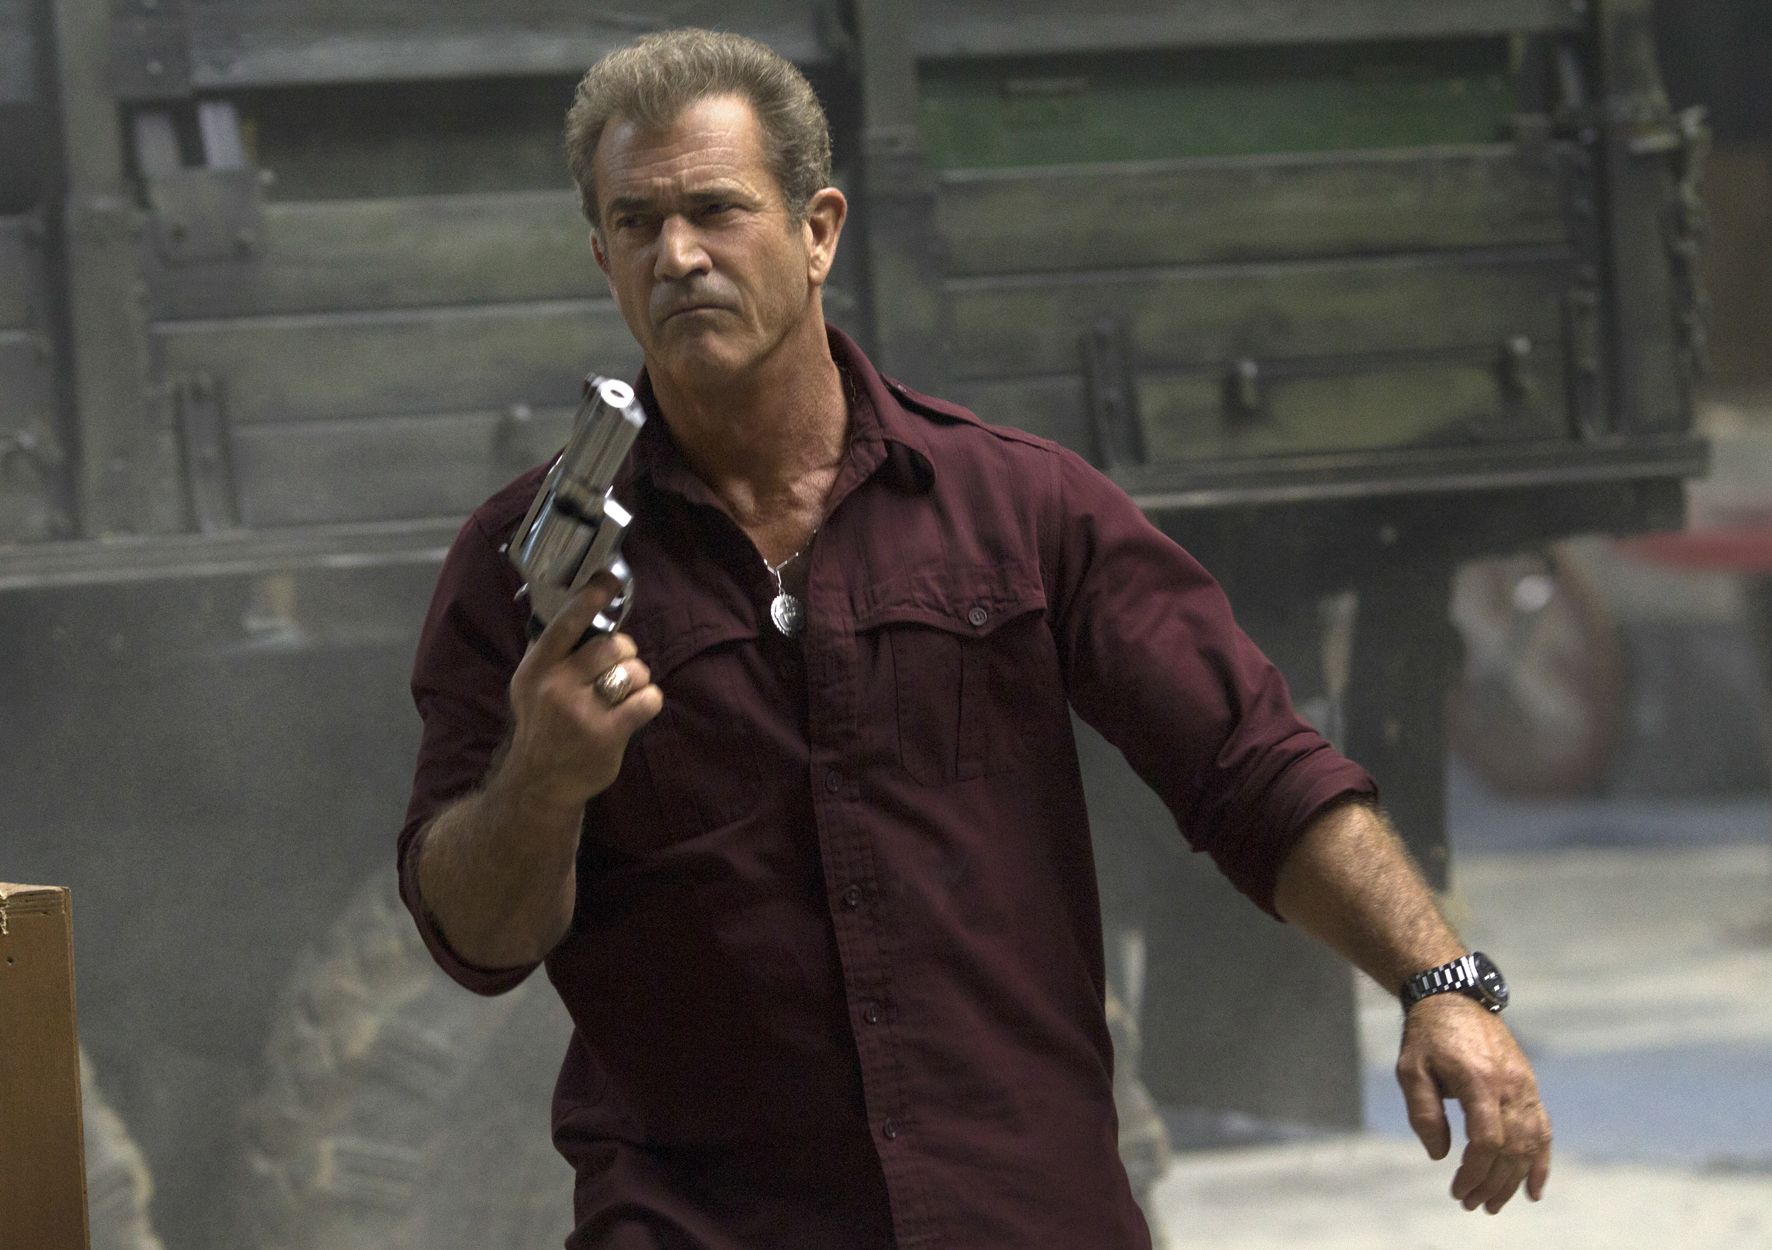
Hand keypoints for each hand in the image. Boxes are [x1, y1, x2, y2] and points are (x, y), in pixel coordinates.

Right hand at [504, 572, 663, 809]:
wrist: (540, 781)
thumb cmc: (543, 725)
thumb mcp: (531, 685)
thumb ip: (552, 652)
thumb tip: (579, 607)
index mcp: (537, 668)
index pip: (566, 623)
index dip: (591, 598)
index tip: (609, 580)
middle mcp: (556, 687)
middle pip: (611, 646)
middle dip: (625, 653)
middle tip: (621, 667)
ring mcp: (581, 712)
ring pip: (633, 671)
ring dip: (639, 678)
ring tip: (627, 691)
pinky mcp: (607, 735)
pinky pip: (646, 700)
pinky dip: (650, 700)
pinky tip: (639, 707)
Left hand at [1396, 995, 1551, 1212]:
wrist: (1454, 998)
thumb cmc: (1427, 1036)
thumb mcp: (1410, 1070)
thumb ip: (1424, 1113)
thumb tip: (1440, 1156)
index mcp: (1479, 1080)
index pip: (1488, 1140)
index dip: (1475, 1171)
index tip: (1457, 1188)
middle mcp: (1509, 1085)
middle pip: (1512, 1148)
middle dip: (1492, 1183)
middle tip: (1470, 1204)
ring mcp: (1525, 1085)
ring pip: (1530, 1144)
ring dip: (1514, 1179)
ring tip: (1493, 1204)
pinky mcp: (1529, 1086)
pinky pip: (1543, 1129)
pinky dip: (1541, 1161)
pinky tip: (1533, 1189)